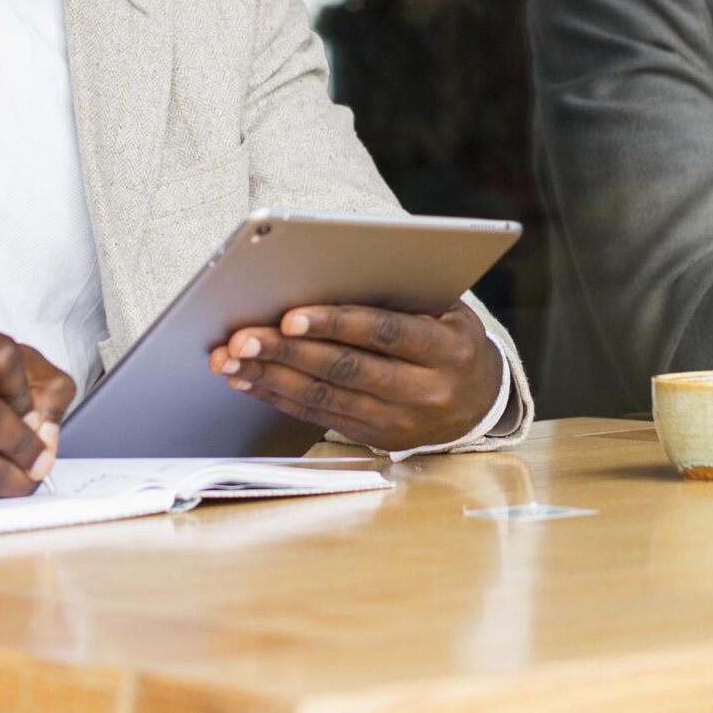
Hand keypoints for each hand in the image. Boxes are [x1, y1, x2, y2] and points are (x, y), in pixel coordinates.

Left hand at [207, 302, 501, 451]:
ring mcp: (398, 421)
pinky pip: (320, 417)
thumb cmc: (451, 338)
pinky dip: (280, 397)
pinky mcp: (376, 438)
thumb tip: (330, 274)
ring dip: (272, 377)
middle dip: (288, 351)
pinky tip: (249, 380)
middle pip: (345, 369)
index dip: (336, 323)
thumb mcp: (447, 311)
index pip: (385, 333)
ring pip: (325, 397)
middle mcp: (424, 391)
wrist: (480, 402)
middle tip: (242, 336)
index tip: (291, 314)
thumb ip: (400, 297)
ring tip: (232, 359)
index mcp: (446, 350)